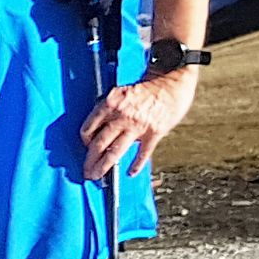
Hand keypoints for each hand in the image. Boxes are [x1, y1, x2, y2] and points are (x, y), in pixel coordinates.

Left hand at [79, 69, 198, 178]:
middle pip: (98, 143)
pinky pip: (142, 153)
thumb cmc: (147, 87)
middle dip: (90, 160)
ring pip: (114, 152)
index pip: (88, 127)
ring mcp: (137, 126)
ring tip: (97, 176)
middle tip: (86, 171)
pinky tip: (130, 173)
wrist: (173, 83)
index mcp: (110, 103)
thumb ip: (110, 110)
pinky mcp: (154, 133)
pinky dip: (136, 165)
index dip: (85, 140)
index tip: (86, 147)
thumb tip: (101, 129)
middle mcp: (121, 115)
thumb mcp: (121, 93)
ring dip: (103, 167)